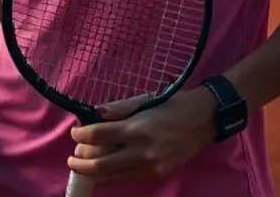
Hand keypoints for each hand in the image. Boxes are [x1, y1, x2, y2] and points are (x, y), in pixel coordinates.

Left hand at [68, 88, 216, 184]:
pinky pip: (125, 180)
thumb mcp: (146, 100)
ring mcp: (149, 166)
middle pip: (98, 162)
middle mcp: (141, 151)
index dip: (81, 134)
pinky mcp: (155, 175)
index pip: (98, 135)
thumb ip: (118, 108)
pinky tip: (101, 173)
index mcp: (137, 128)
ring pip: (109, 176)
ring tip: (82, 165)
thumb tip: (94, 115)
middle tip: (74, 153)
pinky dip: (109, 177)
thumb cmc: (174, 104)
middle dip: (80, 159)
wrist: (205, 120)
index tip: (76, 131)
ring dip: (91, 171)